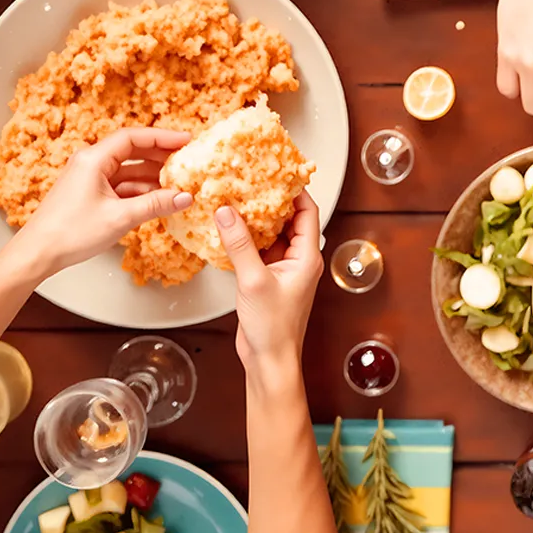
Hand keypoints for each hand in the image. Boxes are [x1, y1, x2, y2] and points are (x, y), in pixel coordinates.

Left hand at [7, 127, 192, 277]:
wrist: (38, 253)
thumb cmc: (72, 232)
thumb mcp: (120, 217)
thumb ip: (155, 204)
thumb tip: (185, 197)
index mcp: (93, 159)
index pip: (133, 138)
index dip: (162, 137)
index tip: (186, 140)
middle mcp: (90, 163)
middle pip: (132, 151)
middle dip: (160, 155)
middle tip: (187, 160)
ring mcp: (89, 178)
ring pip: (128, 170)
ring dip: (152, 176)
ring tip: (178, 183)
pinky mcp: (89, 193)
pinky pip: (120, 184)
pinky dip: (140, 190)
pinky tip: (158, 199)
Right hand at [215, 190, 322, 374]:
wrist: (269, 360)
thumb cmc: (273, 327)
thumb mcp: (254, 280)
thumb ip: (240, 244)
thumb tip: (226, 211)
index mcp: (306, 257)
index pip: (307, 213)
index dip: (294, 191)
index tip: (275, 173)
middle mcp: (299, 261)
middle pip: (288, 221)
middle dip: (270, 202)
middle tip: (249, 182)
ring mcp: (283, 270)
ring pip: (271, 236)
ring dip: (255, 221)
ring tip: (234, 201)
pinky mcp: (267, 280)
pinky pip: (259, 252)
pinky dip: (245, 241)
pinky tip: (227, 231)